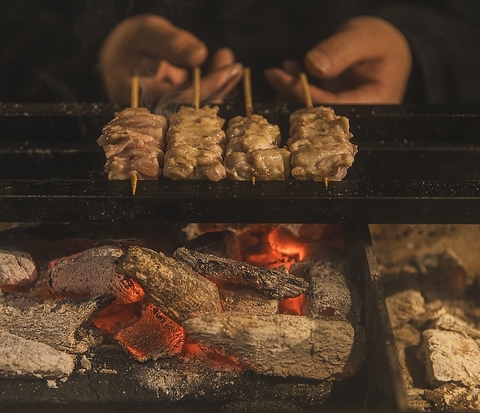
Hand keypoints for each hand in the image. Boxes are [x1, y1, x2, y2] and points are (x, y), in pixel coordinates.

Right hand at [99, 15, 242, 104]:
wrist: (125, 57)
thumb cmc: (130, 43)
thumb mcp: (145, 33)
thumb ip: (168, 42)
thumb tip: (199, 55)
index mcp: (132, 93)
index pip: (171, 98)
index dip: (200, 89)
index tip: (222, 71)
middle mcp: (149, 110)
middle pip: (187, 107)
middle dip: (215, 88)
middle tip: (233, 68)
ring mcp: (165, 112)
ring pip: (196, 107)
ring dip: (220, 88)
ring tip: (235, 68)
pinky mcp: (177, 109)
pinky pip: (198, 102)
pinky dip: (215, 86)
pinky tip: (228, 69)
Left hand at [264, 16, 411, 103]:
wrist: (384, 47)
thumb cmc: (380, 42)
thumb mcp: (364, 38)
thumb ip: (341, 51)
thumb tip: (313, 66)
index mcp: (375, 105)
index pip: (334, 108)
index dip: (306, 96)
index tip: (285, 79)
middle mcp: (357, 118)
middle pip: (319, 117)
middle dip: (293, 98)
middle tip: (275, 76)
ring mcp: (342, 115)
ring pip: (310, 114)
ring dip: (290, 94)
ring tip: (278, 72)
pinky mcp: (330, 110)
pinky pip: (310, 105)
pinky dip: (296, 90)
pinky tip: (288, 71)